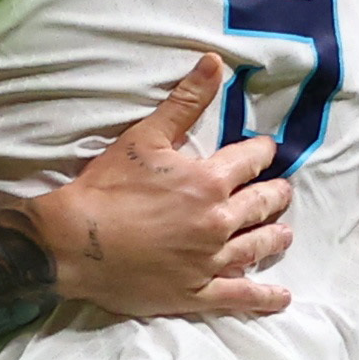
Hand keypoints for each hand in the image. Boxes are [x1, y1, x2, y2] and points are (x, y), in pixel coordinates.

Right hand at [28, 53, 292, 325]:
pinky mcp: (196, 292)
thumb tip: (214, 63)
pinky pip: (240, 296)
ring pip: (256, 247)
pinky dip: (264, 297)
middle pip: (261, 205)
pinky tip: (282, 296)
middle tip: (282, 192)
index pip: (251, 161)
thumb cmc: (106, 188)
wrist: (74, 242)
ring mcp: (210, 261)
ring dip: (274, 237)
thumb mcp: (145, 137)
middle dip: (275, 195)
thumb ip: (185, 102)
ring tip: (284, 233)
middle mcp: (218, 222)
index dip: (262, 153)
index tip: (266, 151)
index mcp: (209, 182)